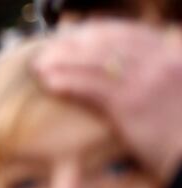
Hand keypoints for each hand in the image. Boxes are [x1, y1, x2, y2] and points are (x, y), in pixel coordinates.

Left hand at [35, 22, 181, 181]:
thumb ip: (154, 79)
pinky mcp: (130, 104)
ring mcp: (145, 82)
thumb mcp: (175, 94)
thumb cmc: (181, 133)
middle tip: (48, 52)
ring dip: (62, 62)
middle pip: (106, 43)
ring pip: (94, 63)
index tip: (74, 38)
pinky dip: (68, 83)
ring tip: (39, 68)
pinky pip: (91, 88)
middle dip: (72, 46)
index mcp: (171, 57)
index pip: (129, 33)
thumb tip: (122, 78)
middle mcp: (159, 63)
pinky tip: (50, 85)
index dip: (97, 33)